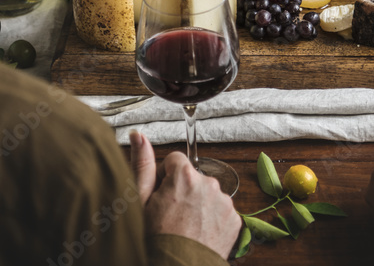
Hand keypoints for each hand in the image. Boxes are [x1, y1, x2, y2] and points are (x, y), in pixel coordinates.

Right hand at [130, 131, 240, 257]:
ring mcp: (225, 202)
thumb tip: (138, 134)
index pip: (175, 160)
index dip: (165, 177)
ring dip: (199, 205)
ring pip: (208, 194)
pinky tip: (199, 234)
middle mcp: (209, 183)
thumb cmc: (155, 238)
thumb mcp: (140, 201)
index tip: (161, 195)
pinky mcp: (235, 220)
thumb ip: (142, 164)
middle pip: (193, 178)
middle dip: (183, 191)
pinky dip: (212, 219)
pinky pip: (221, 211)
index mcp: (185, 175)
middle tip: (171, 216)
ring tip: (185, 227)